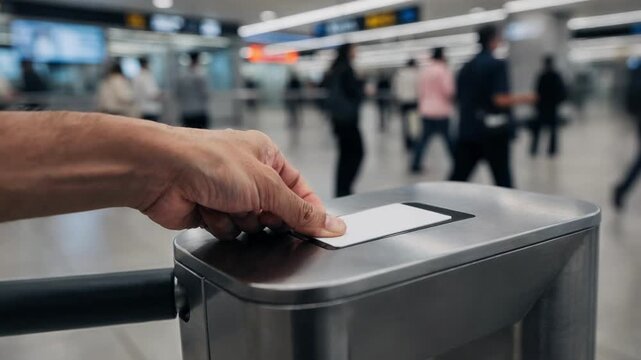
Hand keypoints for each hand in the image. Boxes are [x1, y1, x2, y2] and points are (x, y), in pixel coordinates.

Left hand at [141, 128, 345, 238]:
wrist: (160, 172)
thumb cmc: (207, 160)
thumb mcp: (266, 185)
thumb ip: (300, 210)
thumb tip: (331, 223)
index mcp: (266, 156)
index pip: (299, 189)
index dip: (308, 210)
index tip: (321, 230)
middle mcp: (247, 174)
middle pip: (276, 212)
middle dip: (266, 216)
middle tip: (256, 209)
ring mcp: (227, 194)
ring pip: (252, 226)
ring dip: (240, 220)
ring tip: (224, 203)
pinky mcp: (210, 212)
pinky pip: (229, 232)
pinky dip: (220, 224)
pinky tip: (208, 209)